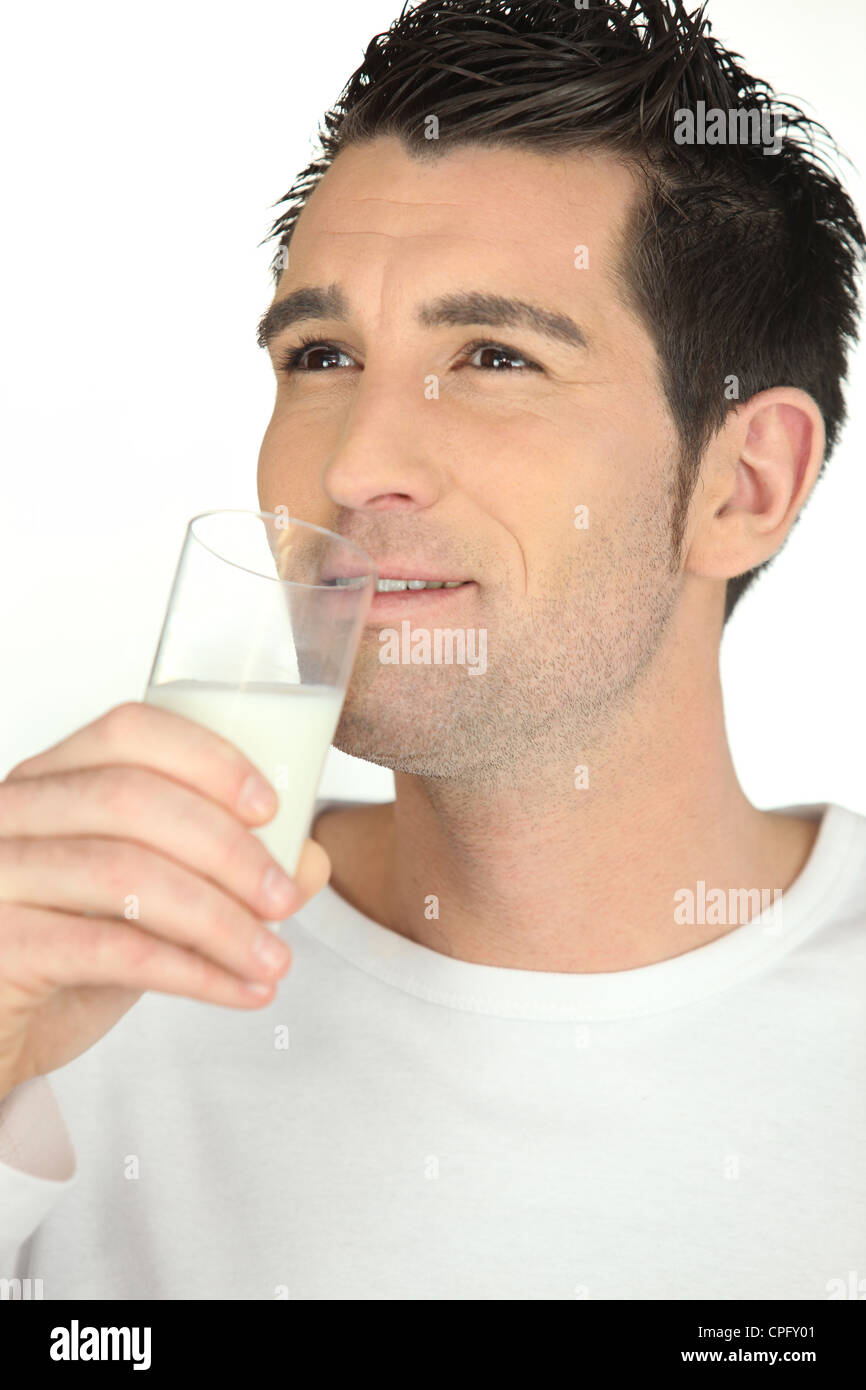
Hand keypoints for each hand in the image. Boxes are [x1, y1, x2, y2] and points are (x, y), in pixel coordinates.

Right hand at [0, 701, 329, 1099]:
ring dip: (219, 920)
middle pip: (131, 799)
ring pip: (122, 875)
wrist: (0, 1031)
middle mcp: (14, 812)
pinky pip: (107, 950)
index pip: (130, 731)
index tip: (270, 806)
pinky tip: (238, 990)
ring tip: (273, 958)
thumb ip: (224, 869)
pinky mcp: (1, 945)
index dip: (208, 760)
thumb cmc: (71, 949)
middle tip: (283, 896)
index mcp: (54, 778)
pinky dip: (191, 972)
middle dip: (226, 848)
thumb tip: (310, 858)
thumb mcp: (152, 899)